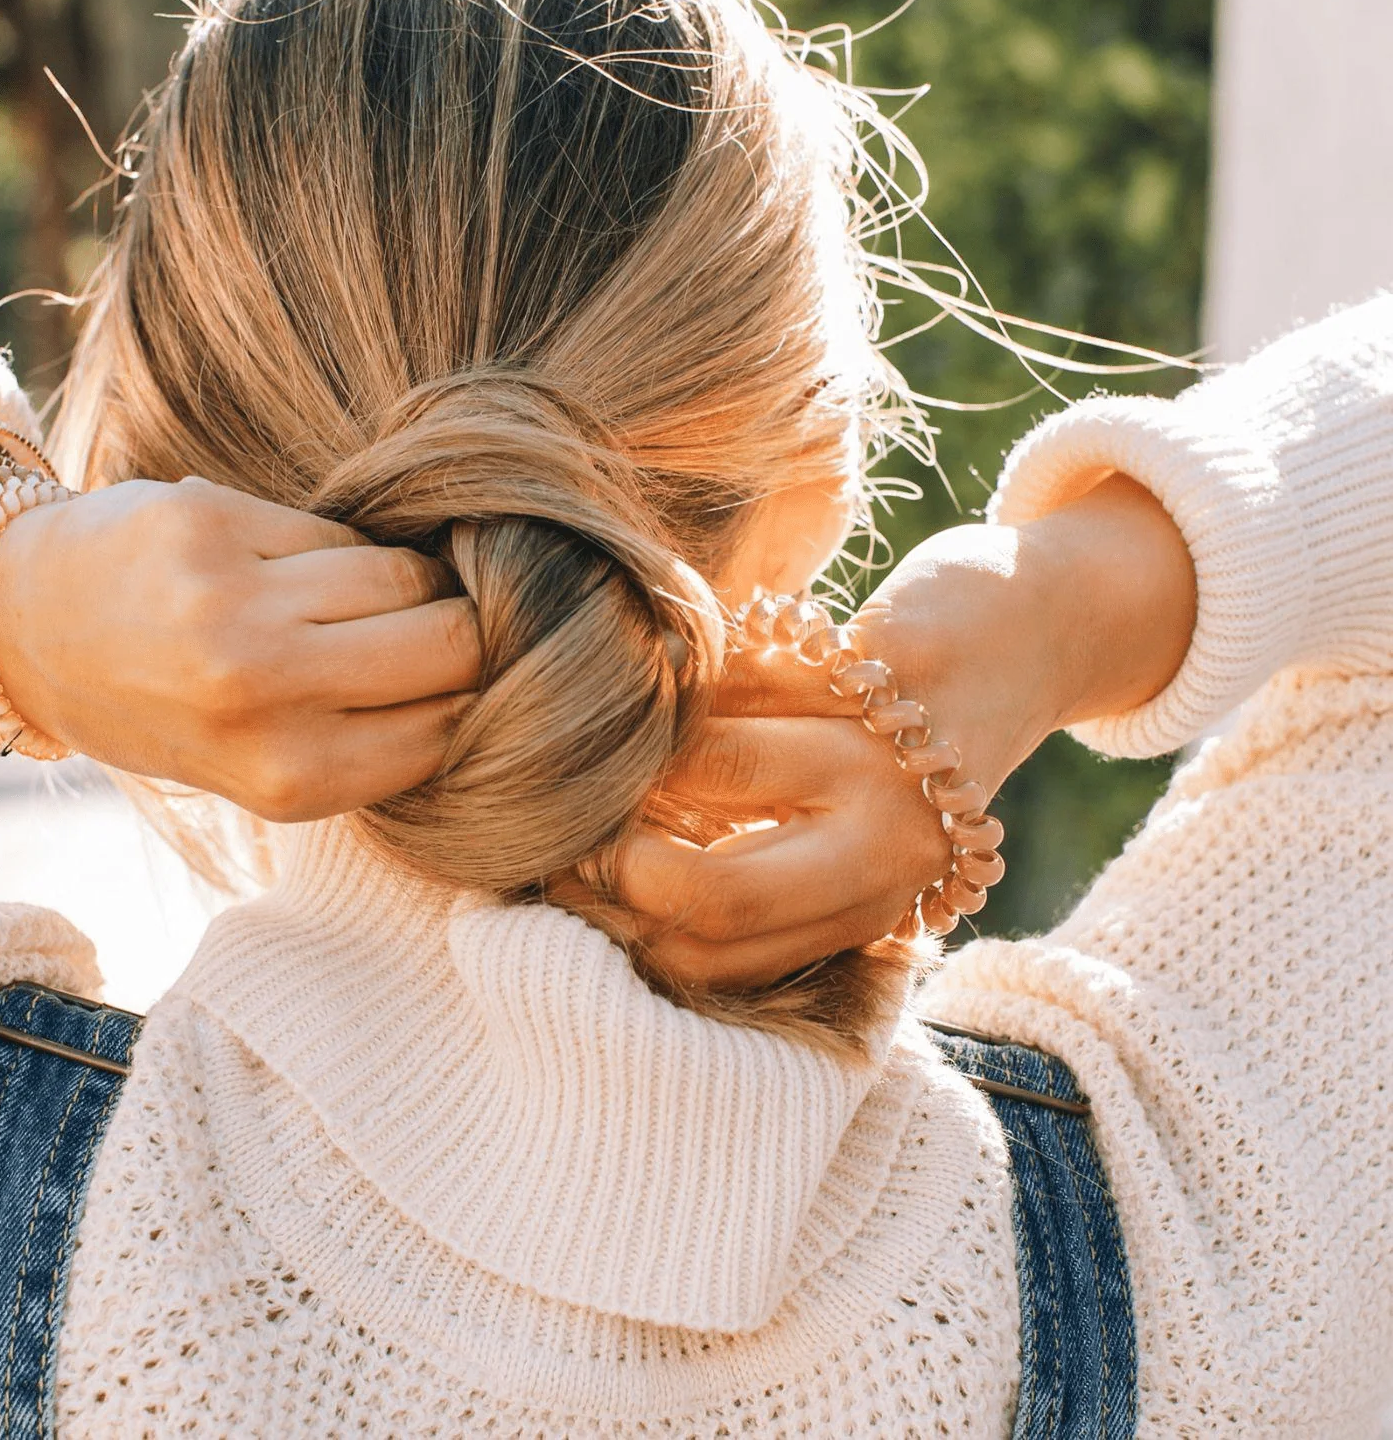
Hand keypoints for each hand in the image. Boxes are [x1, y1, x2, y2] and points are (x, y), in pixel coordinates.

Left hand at [0, 416, 480, 820]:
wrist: (29, 626)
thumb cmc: (165, 707)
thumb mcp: (261, 767)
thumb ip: (367, 739)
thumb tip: (494, 672)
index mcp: (287, 779)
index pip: (456, 724)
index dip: (478, 692)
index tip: (466, 676)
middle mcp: (262, 692)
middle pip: (453, 642)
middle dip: (464, 629)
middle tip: (436, 624)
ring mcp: (235, 603)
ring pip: (407, 576)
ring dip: (405, 582)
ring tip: (361, 595)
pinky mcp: (212, 522)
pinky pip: (341, 530)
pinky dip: (340, 547)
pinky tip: (300, 564)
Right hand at [574, 474, 1195, 988]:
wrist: (1020, 637)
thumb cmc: (897, 746)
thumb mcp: (844, 834)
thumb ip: (750, 865)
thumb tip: (599, 878)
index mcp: (866, 906)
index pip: (717, 955)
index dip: (624, 923)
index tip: (573, 877)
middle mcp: (887, 852)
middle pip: (720, 890)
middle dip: (621, 853)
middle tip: (583, 811)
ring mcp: (895, 762)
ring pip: (716, 763)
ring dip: (650, 742)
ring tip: (629, 724)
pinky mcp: (894, 669)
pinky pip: (749, 671)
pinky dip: (700, 665)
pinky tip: (689, 661)